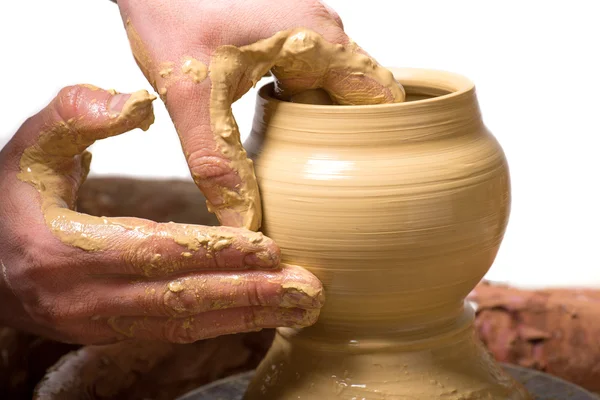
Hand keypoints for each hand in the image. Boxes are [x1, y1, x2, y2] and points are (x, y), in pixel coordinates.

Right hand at [0, 85, 323, 344]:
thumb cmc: (12, 201)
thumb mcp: (31, 147)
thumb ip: (74, 115)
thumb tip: (132, 101)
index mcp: (64, 250)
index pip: (155, 251)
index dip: (213, 252)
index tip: (268, 248)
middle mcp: (84, 299)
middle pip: (181, 299)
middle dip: (248, 294)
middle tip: (305, 290)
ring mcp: (99, 324)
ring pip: (183, 324)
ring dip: (245, 316)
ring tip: (298, 306)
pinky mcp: (113, 332)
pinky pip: (174, 331)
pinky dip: (220, 324)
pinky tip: (259, 314)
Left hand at [117, 0, 405, 229]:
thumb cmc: (169, 9)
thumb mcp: (193, 96)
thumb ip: (217, 163)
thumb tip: (242, 222)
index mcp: (317, 41)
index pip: (384, 96)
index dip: (387, 139)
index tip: (373, 176)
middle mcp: (320, 30)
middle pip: (364, 94)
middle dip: (356, 138)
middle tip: (338, 181)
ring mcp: (304, 27)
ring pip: (338, 86)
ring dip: (329, 123)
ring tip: (315, 163)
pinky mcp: (284, 31)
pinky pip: (314, 74)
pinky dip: (307, 105)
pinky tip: (282, 128)